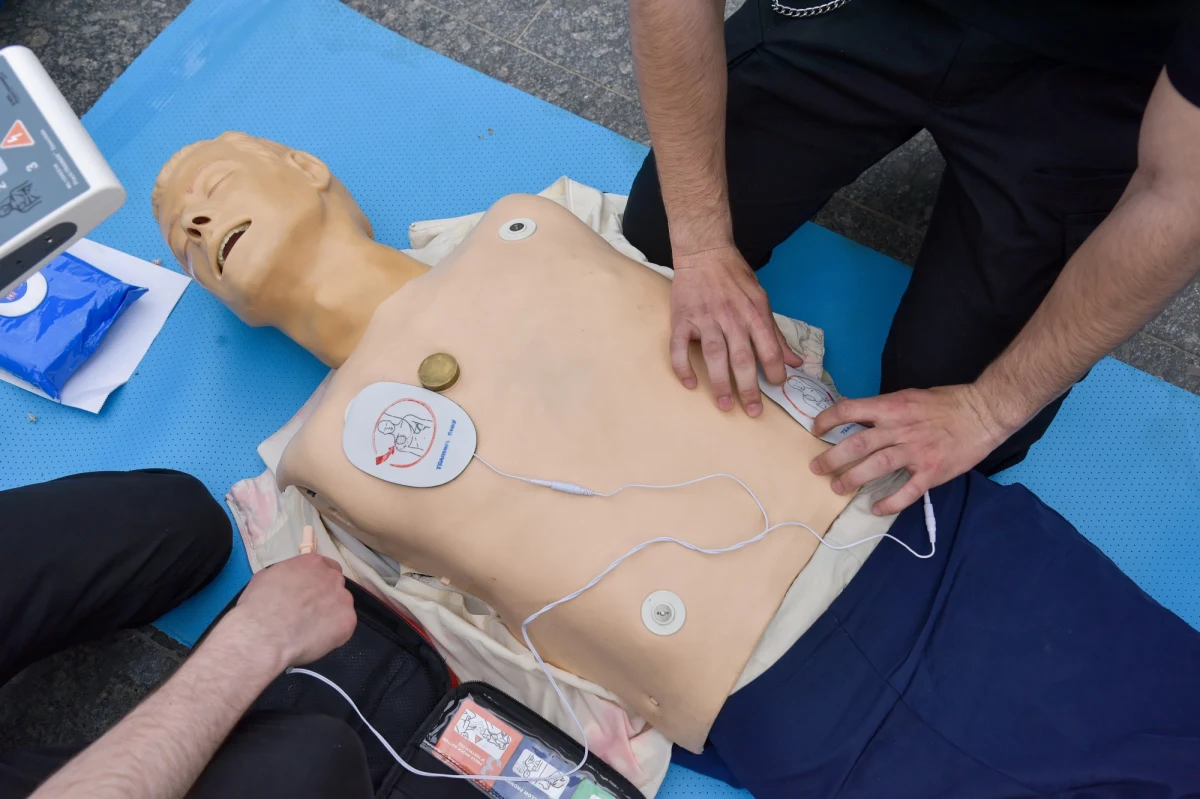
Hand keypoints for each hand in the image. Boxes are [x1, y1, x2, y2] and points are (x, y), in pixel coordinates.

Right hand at [224, 554, 356, 668]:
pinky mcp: (348, 622)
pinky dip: (334, 634)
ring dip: (331, 615)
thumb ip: (287, 577)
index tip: (310, 593)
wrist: (264, 633)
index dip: (318, 581)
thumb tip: (290, 584)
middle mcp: (332, 577)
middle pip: (335, 586)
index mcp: (313, 563)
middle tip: (309, 613)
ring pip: (342, 606)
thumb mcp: (267, 577)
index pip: (326, 567)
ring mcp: (343, 599)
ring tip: (310, 630)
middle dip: (325, 597)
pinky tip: (315, 640)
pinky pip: (344, 627)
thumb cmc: (258, 605)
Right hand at [670, 247, 803, 415]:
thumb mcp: (762, 300)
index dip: (775, 372)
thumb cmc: (735, 278)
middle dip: (749, 388)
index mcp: (754, 314)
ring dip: (720, 383)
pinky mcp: (682, 319)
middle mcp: (731, 318)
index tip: (777, 387)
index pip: (769, 349)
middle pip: (742, 358)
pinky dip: (683, 367)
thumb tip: (795, 362)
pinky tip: (690, 384)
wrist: (704, 253)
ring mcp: (705, 319)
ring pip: (714, 356)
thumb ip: (776, 334)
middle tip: (753, 411)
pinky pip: (679, 348)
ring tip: (725, 405)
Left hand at [809, 383, 1013, 514]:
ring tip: (837, 487)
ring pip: (875, 467)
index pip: (850, 410)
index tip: (815, 429)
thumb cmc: (946, 403)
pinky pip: (906, 492)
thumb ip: (884, 408)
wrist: (982, 413)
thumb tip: (857, 416)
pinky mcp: (931, 472)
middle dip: (832, 458)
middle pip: (857, 444)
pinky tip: (875, 509)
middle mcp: (899, 429)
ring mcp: (915, 452)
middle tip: (817, 467)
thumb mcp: (909, 396)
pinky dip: (889, 503)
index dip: (828, 420)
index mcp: (892, 407)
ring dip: (852, 479)